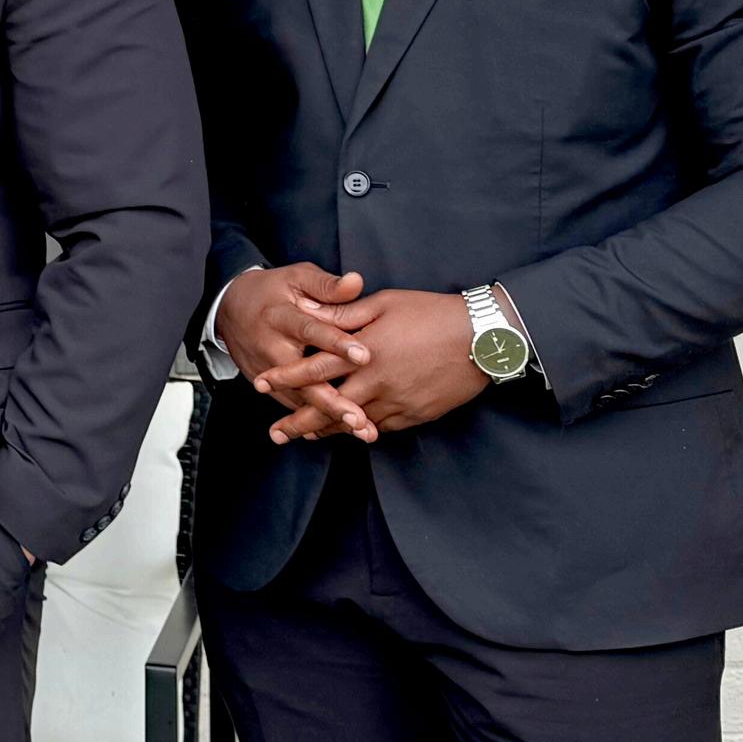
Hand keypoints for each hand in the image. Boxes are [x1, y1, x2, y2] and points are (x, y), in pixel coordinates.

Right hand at [215, 262, 379, 443]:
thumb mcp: (296, 278)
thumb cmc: (272, 292)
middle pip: (303, 378)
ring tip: (362, 431)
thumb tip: (356, 282)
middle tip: (360, 417)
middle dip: (332, 400)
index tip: (363, 355)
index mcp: (281, 317)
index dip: (336, 343)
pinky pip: (294, 406)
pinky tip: (344, 431)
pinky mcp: (267, 386)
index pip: (311, 330)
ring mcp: (267, 371)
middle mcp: (272, 347)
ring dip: (330, 418)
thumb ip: (326, 285)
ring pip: (301, 398)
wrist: (230, 309)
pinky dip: (317, 421)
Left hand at [281, 289, 488, 442]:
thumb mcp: (386, 304)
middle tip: (275, 434)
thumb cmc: (432, 313)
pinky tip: (349, 432)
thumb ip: (347, 314)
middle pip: (328, 408)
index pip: (315, 368)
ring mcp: (397, 402)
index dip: (286, 378)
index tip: (260, 385)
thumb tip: (315, 314)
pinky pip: (382, 427)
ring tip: (304, 437)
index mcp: (365, 350)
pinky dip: (361, 430)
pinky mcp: (416, 415)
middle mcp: (376, 381)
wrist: (482, 338)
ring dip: (327, 431)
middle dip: (298, 422)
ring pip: (353, 423)